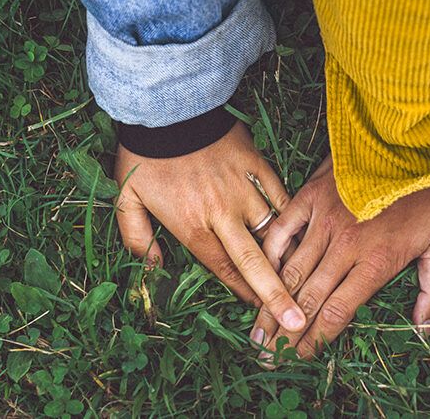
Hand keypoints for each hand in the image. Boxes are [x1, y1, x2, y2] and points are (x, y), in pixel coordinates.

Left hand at [113, 122, 306, 332]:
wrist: (167, 107)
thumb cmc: (145, 155)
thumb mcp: (127, 199)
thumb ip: (138, 239)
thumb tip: (154, 268)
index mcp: (193, 226)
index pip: (224, 270)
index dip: (243, 294)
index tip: (260, 314)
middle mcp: (223, 214)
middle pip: (256, 263)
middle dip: (276, 296)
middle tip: (295, 323)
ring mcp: (243, 189)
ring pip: (273, 231)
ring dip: (286, 257)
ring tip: (302, 278)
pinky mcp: (256, 165)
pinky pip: (279, 196)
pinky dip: (288, 214)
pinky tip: (299, 230)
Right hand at [250, 156, 429, 361]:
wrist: (413, 141)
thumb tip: (426, 330)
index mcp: (375, 262)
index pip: (338, 312)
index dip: (316, 339)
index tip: (299, 359)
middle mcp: (344, 246)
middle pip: (308, 299)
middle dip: (285, 332)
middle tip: (266, 358)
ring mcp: (323, 220)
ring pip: (291, 271)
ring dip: (271, 304)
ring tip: (256, 330)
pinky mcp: (310, 196)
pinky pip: (282, 231)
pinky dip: (270, 256)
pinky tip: (260, 276)